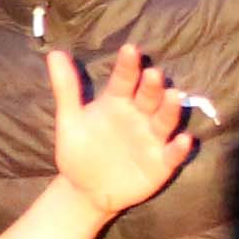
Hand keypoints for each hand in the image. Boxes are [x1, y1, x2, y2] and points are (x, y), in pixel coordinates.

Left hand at [46, 44, 198, 216]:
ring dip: (170, 110)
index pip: (124, 80)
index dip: (127, 66)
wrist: (85, 189)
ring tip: (173, 96)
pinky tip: (184, 140)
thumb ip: (66, 89)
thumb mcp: (69, 120)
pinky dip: (179, 148)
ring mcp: (152, 139)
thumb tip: (54, 53)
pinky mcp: (161, 163)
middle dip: (152, 86)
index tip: (129, 49)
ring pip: (164, 121)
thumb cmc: (80, 150)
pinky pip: (173, 154)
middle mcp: (139, 116)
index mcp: (117, 102)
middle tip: (153, 74)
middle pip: (148, 97)